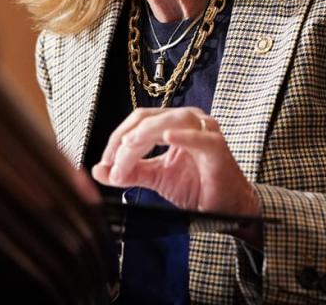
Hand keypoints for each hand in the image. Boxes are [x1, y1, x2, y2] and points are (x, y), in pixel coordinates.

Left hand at [91, 107, 260, 217]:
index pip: (137, 121)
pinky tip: (167, 138)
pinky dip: (182, 136)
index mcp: (171, 123)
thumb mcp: (156, 178)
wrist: (227, 207)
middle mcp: (187, 120)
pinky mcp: (217, 147)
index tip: (105, 163)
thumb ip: (130, 172)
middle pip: (147, 118)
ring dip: (144, 135)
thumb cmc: (197, 186)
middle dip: (125, 140)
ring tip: (128, 149)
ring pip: (168, 121)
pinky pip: (199, 137)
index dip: (117, 139)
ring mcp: (204, 130)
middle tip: (113, 164)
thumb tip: (99, 170)